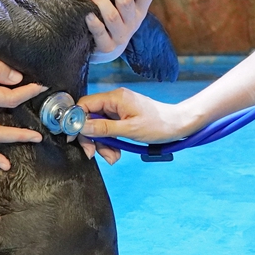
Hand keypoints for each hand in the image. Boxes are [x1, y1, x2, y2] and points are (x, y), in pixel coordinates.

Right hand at [75, 87, 196, 163]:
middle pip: (90, 118)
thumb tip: (82, 127)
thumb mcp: (129, 129)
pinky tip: (117, 152)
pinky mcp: (123, 117)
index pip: (85, 104)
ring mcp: (119, 109)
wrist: (178, 126)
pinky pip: (109, 130)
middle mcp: (115, 101)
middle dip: (92, 138)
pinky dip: (110, 142)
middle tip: (94, 154)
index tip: (76, 138)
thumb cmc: (158, 125)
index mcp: (115, 97)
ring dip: (102, 144)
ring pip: (99, 127)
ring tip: (113, 157)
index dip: (77, 121)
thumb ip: (104, 128)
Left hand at [85, 0, 155, 63]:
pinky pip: (101, 34)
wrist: (108, 51)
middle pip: (127, 1)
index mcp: (140, 9)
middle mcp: (133, 22)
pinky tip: (87, 14)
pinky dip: (94, 23)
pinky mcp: (107, 47)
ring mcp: (121, 35)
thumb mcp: (123, 7)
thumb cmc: (113, 20)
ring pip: (112, 16)